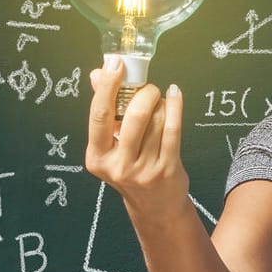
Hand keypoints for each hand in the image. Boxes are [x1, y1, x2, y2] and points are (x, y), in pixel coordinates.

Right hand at [84, 61, 189, 216]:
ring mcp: (144, 170)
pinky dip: (175, 107)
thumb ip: (105, 110)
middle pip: (133, 116)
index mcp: (97, 157)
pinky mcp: (167, 169)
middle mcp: (118, 166)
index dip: (107, 86)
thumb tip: (96, 74)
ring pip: (156, 121)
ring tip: (160, 103)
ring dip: (160, 103)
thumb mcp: (111, 145)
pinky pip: (173, 129)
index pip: (100, 116)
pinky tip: (175, 96)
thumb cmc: (131, 167)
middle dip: (144, 93)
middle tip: (149, 88)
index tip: (116, 64)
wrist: (155, 206)